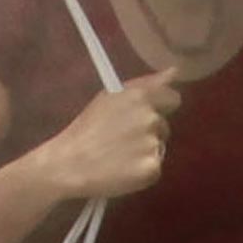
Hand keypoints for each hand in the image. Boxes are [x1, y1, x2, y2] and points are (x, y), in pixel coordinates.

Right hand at [39, 70, 180, 199]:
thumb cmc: (84, 129)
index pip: (172, 99)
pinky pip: (154, 167)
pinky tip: (121, 170)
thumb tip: (175, 71)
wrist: (67, 165)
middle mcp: (151, 118)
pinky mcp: (152, 169)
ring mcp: (153, 145)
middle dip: (148, 132)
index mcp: (139, 97)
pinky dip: (141, 171)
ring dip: (144, 151)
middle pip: (164, 126)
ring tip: (117, 156)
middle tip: (119, 140)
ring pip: (158, 147)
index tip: (143, 116)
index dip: (160, 107)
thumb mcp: (108, 98)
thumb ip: (146, 83)